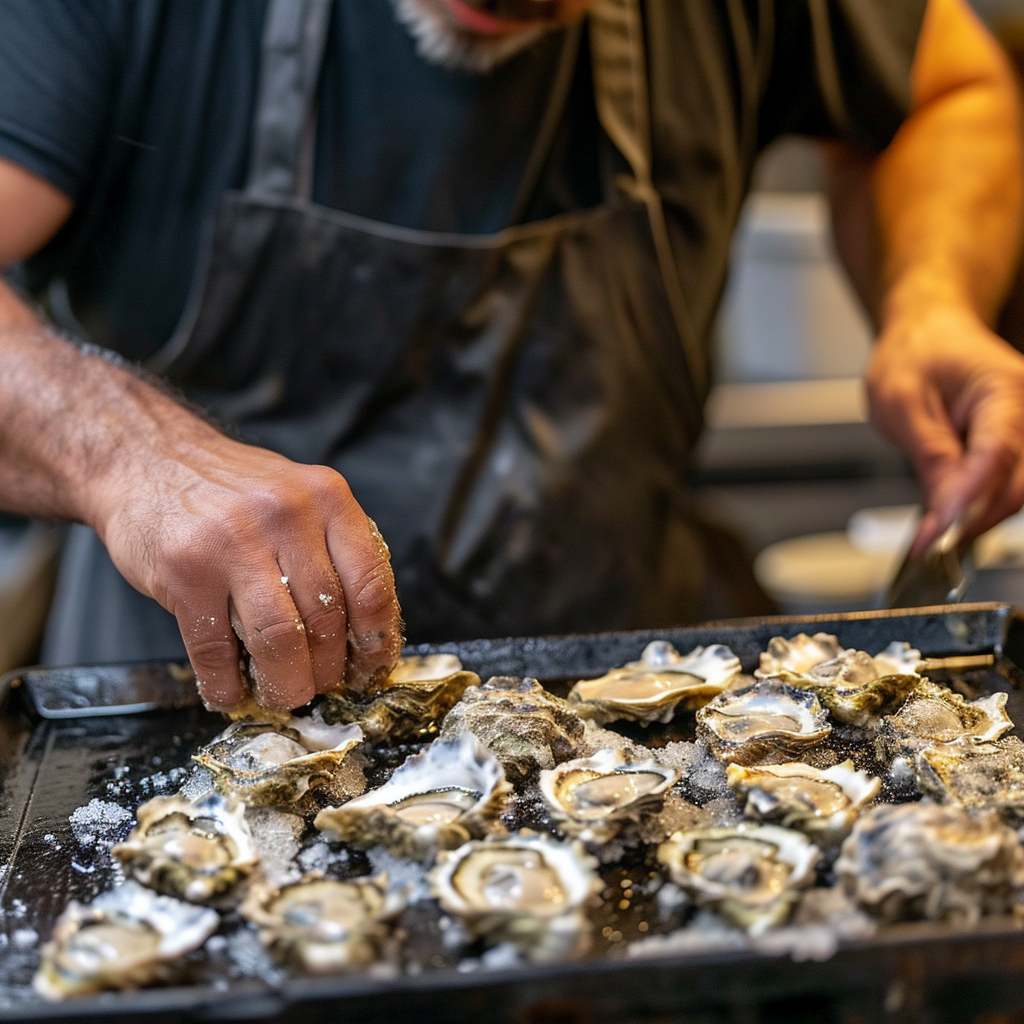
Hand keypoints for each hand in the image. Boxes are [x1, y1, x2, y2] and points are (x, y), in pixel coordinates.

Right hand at [89, 414, 401, 710]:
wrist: (148, 459)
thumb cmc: (232, 490)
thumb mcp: (299, 496)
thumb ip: (332, 548)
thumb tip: (363, 630)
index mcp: (327, 498)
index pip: (370, 583)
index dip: (374, 638)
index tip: (370, 666)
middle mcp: (286, 515)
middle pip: (326, 620)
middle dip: (327, 670)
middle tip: (321, 685)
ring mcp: (233, 543)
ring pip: (279, 641)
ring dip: (285, 684)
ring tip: (283, 695)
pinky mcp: (186, 572)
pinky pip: (215, 649)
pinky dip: (226, 683)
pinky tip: (230, 690)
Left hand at [867, 302, 1023, 554]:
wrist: (927, 333)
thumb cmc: (913, 357)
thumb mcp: (903, 405)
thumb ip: (930, 459)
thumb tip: (942, 516)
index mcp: (1003, 390)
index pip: (997, 456)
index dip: (968, 504)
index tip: (936, 538)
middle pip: (1017, 484)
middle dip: (976, 521)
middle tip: (931, 547)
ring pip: (1017, 491)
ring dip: (980, 518)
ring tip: (936, 536)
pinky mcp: (1018, 444)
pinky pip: (1009, 484)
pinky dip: (981, 505)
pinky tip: (952, 516)